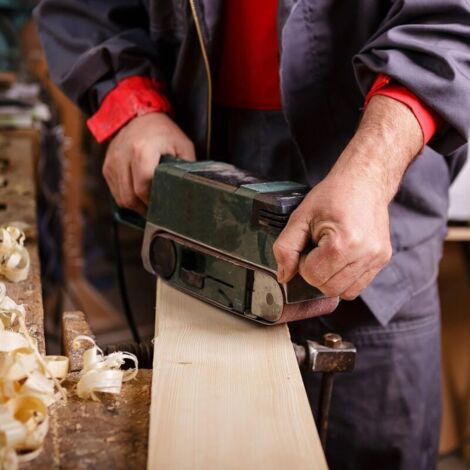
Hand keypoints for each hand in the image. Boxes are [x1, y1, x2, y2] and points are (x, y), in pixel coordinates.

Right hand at [103, 112, 195, 212]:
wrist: (140, 116)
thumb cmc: (164, 132)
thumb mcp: (183, 146)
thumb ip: (186, 168)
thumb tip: (190, 189)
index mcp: (142, 150)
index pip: (144, 187)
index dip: (154, 201)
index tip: (165, 207)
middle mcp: (123, 156)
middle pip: (130, 197)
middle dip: (145, 209)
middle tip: (158, 212)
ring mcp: (112, 162)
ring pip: (121, 198)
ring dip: (136, 206)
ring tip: (149, 207)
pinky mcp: (107, 167)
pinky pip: (115, 192)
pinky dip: (127, 198)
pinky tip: (139, 197)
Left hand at [273, 173, 391, 299]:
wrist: (364, 182)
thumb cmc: (332, 196)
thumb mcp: (300, 217)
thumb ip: (286, 248)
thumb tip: (283, 276)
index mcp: (343, 243)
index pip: (312, 276)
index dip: (303, 263)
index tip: (309, 245)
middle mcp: (365, 254)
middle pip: (328, 288)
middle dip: (316, 273)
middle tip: (317, 250)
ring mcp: (377, 259)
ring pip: (344, 292)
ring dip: (330, 278)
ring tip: (329, 254)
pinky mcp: (382, 260)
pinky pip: (357, 287)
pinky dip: (344, 279)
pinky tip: (341, 259)